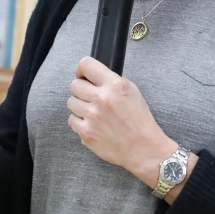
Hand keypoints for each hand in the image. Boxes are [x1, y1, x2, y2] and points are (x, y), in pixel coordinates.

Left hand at [67, 57, 176, 181]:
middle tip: (91, 97)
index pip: (86, 65)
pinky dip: (80, 122)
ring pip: (71, 102)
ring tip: (93, 112)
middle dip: (81, 90)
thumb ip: (112, 80)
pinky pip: (71, 120)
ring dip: (80, 106)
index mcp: (115, 85)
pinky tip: (92, 124)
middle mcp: (102, 98)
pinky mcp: (86, 132)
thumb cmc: (139, 120)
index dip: (81, 69)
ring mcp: (92, 116)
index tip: (83, 75)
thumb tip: (94, 76)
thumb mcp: (132, 91)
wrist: (143, 148)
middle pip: (74, 85)